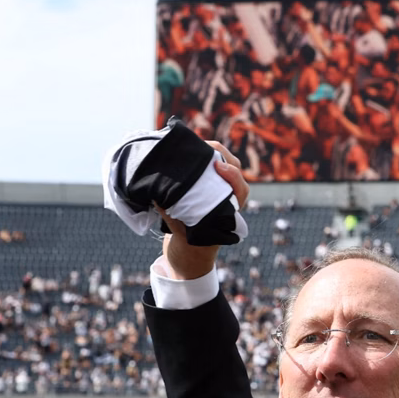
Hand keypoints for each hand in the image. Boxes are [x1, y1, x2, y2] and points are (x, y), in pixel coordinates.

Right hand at [156, 141, 247, 279]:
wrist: (188, 254)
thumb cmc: (189, 245)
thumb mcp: (180, 233)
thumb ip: (172, 215)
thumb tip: (158, 194)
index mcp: (231, 211)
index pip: (240, 187)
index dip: (232, 174)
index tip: (218, 167)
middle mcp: (227, 197)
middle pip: (231, 167)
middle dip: (218, 153)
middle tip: (200, 145)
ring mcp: (217, 188)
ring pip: (219, 162)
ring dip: (206, 150)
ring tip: (189, 143)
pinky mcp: (206, 183)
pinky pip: (206, 164)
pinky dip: (197, 155)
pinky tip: (183, 148)